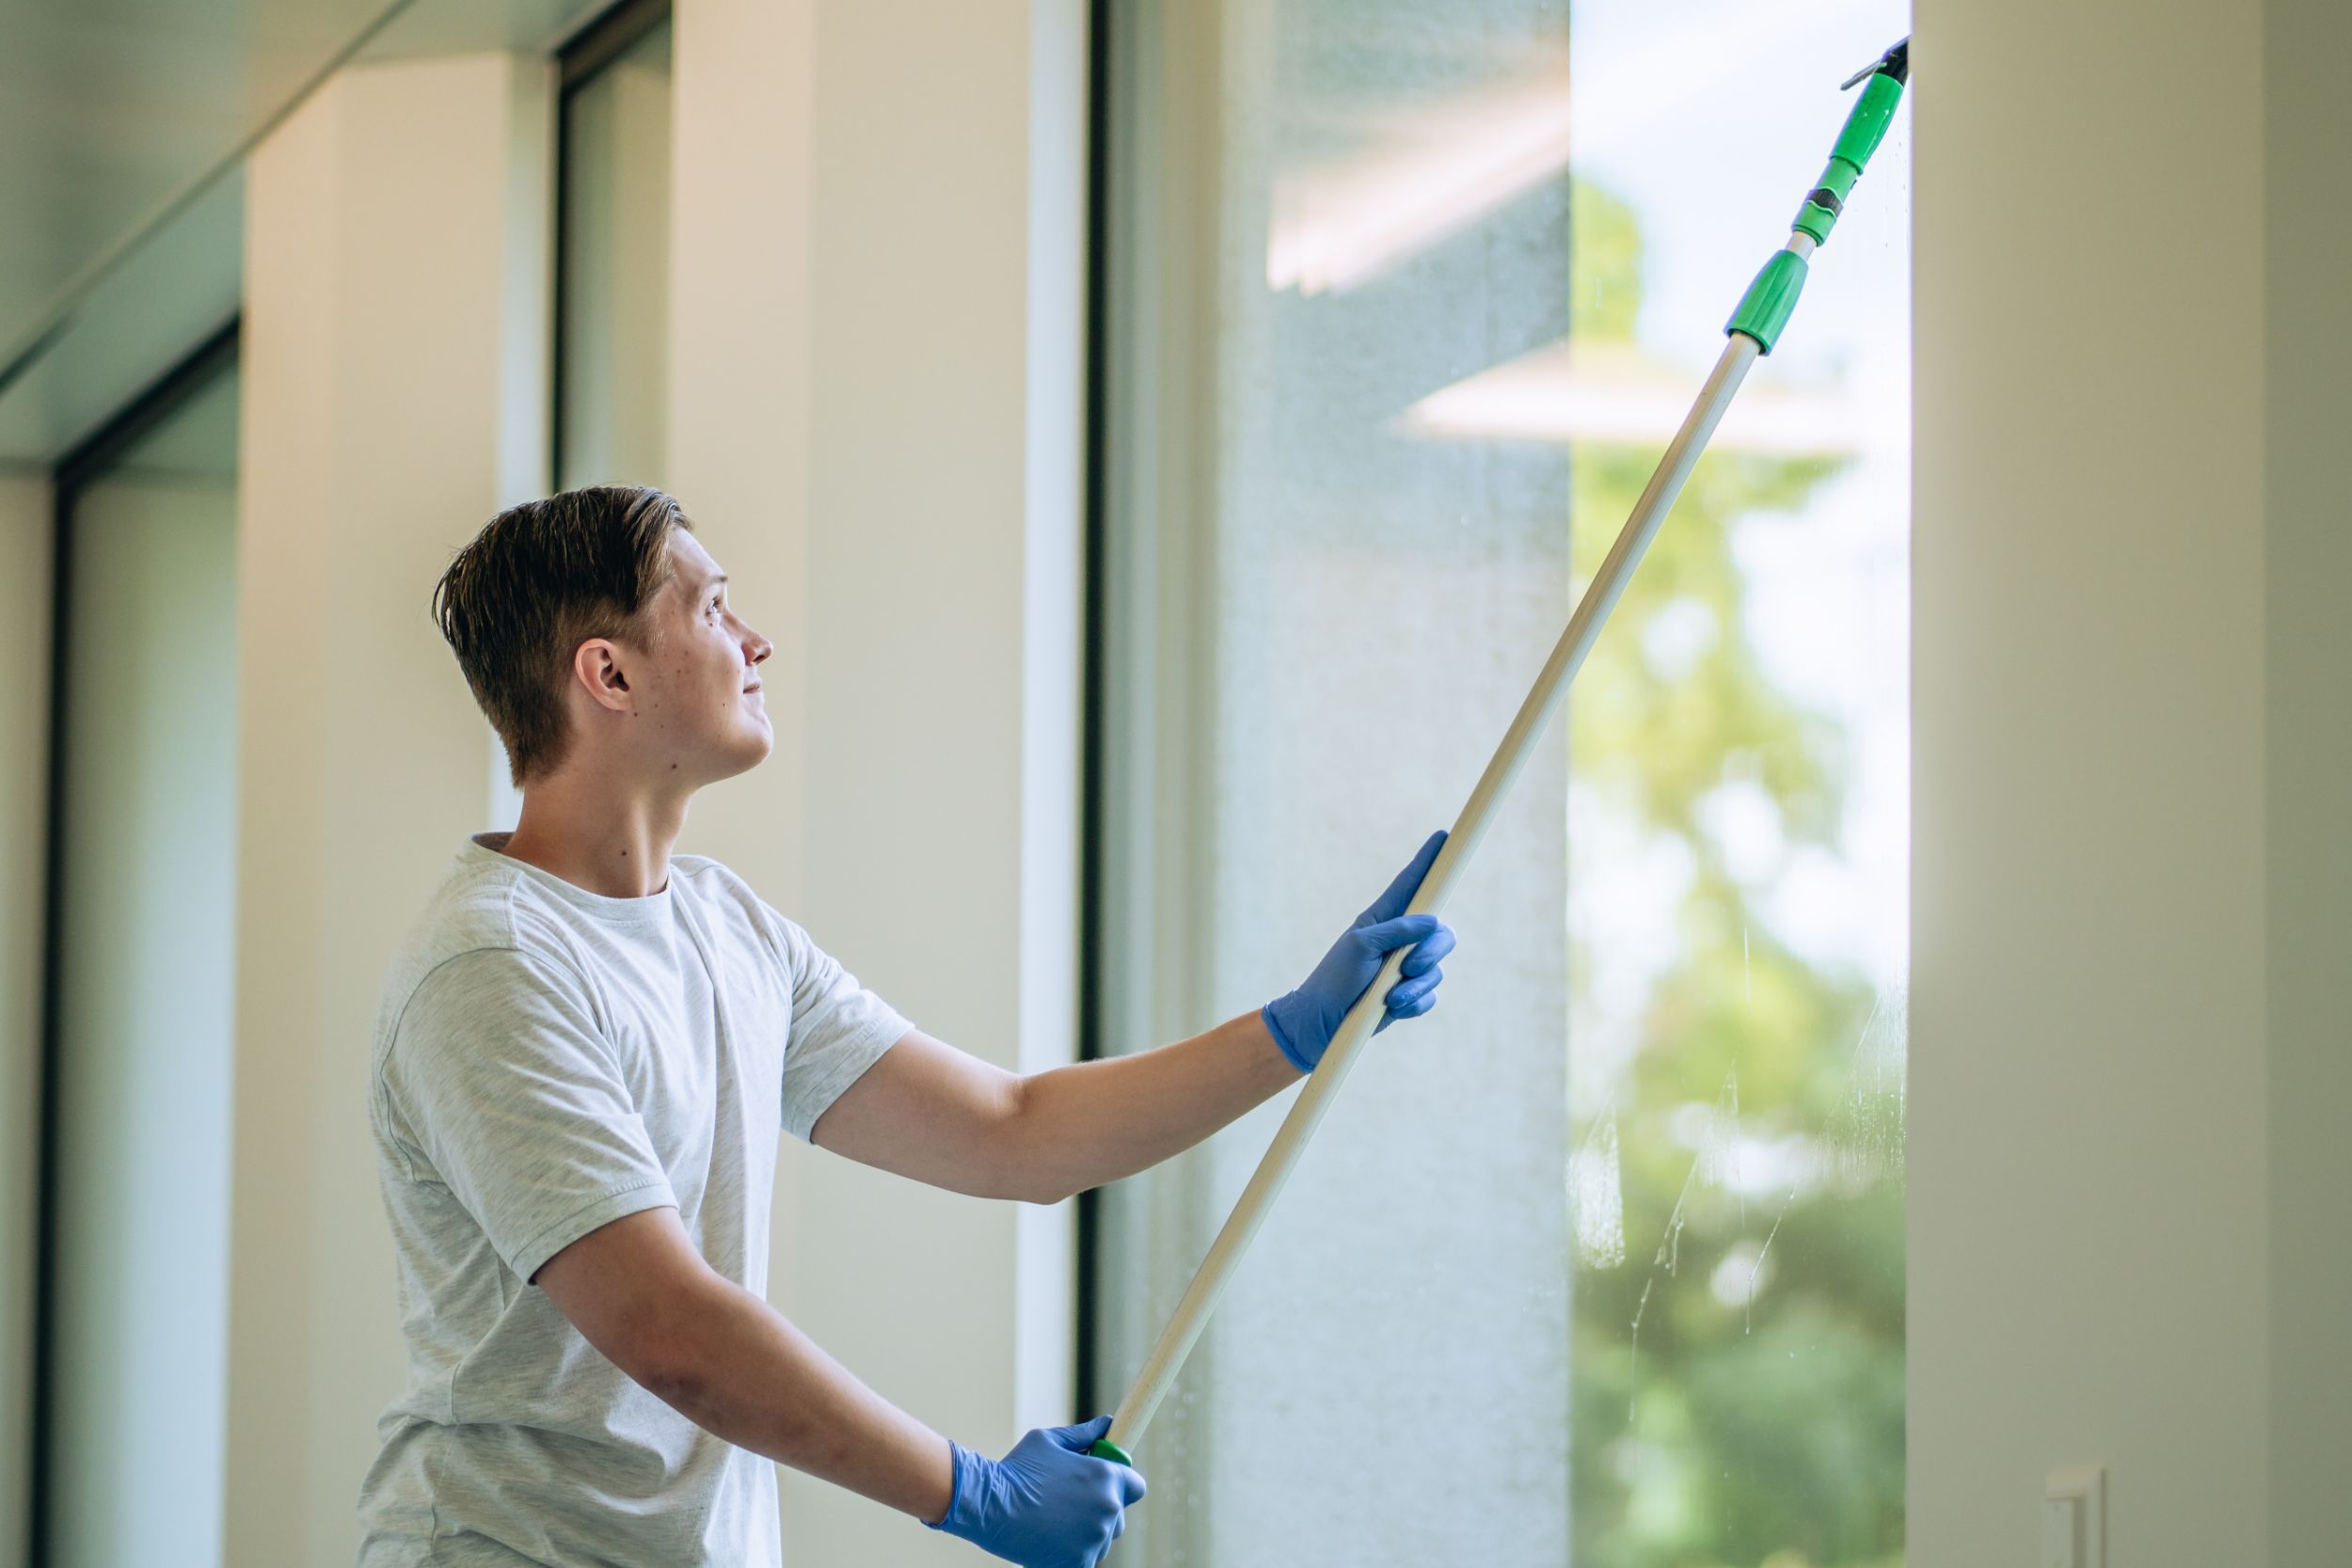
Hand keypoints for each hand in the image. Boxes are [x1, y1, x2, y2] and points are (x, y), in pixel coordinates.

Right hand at [928, 1415, 1145, 1566]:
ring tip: (1054, 1522)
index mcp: (1106, 1477)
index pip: (1136, 1486)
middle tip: (1069, 1506)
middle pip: (1118, 1516)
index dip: (1122, 1485)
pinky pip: (1086, 1559)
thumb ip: (1083, 1435)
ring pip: (1101, 1540)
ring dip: (1085, 1534)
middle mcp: (1107, 1509)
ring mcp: (1094, 1539)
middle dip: (1099, 1511)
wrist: (989, 1505)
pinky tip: (1051, 1541)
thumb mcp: (1049, 1441)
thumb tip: (1106, 1424)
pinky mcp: (1078, 1564)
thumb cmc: (1017, 1469)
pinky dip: (1072, 1554)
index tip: (1104, 1486)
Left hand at [1261, 830, 1455, 1073]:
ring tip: (1391, 996)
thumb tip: (1432, 921)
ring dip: (1415, 984)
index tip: (1442, 838)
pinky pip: (1430, 995)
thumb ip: (1396, 930)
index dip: (1428, 861)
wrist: (1323, 1023)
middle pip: (1441, 932)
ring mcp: (1406, 968)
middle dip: (1432, 950)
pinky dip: (1414, 1003)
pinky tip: (1392, 1007)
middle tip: (1410, 964)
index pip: (1411, 884)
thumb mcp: (1360, 946)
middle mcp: (1400, 940)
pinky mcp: (1410, 994)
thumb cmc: (1335, 978)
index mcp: (1384, 919)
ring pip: (1437, 968)